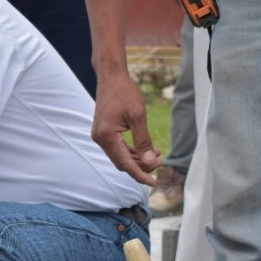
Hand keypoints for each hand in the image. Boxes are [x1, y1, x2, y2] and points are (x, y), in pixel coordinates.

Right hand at [91, 70, 162, 184]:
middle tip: (160, 163)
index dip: (140, 174)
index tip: (153, 182)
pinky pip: (118, 148)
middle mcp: (100, 139)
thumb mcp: (138, 116)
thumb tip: (150, 162)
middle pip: (122, 162)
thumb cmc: (125, 93)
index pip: (125, 163)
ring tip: (157, 155)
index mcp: (107, 136)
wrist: (111, 77)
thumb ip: (143, 141)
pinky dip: (132, 150)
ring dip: (137, 158)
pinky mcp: (103, 132)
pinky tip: (146, 149)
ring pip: (120, 156)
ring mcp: (100, 136)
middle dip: (141, 166)